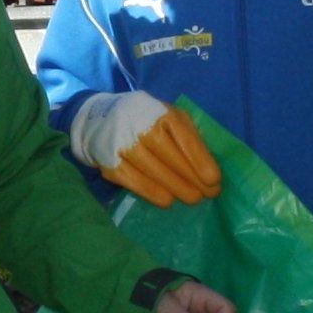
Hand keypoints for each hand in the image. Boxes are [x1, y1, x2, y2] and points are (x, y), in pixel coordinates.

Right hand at [69, 95, 222, 205]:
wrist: (99, 120)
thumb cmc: (146, 121)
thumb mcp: (169, 117)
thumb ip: (188, 135)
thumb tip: (208, 164)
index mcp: (159, 111)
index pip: (183, 136)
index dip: (200, 160)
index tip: (214, 180)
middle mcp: (138, 124)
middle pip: (169, 155)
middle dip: (192, 178)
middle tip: (208, 194)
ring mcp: (121, 143)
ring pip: (152, 171)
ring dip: (176, 188)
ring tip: (193, 198)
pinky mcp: (109, 162)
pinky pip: (134, 182)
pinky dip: (152, 193)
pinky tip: (167, 200)